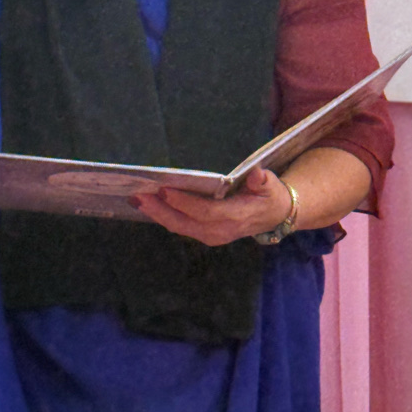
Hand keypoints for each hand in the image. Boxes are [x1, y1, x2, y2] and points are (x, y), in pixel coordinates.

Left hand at [133, 167, 292, 246]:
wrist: (274, 216)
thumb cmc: (270, 196)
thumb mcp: (271, 186)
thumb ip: (263, 181)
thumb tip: (257, 175)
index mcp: (235, 218)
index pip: (205, 212)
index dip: (184, 202)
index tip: (164, 189)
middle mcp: (220, 231)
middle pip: (185, 223)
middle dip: (160, 210)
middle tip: (139, 196)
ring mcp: (211, 235)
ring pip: (180, 227)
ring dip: (158, 214)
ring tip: (138, 199)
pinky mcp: (205, 234)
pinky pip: (181, 227)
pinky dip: (164, 216)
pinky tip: (151, 205)